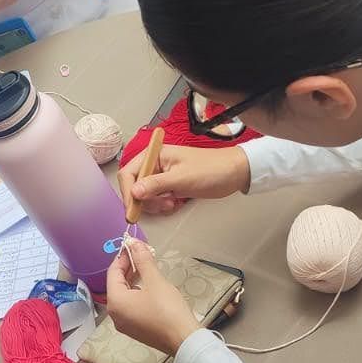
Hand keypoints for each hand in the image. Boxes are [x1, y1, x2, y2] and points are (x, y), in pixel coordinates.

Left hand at [105, 240, 200, 355]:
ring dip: (133, 280)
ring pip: (124, 296)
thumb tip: (134, 242)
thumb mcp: (155, 281)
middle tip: (142, 254)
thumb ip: (143, 260)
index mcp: (115, 302)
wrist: (184, 340)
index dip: (123, 257)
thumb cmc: (168, 309)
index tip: (134, 245)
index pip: (113, 272)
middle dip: (129, 268)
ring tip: (146, 268)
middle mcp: (115, 315)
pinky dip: (137, 294)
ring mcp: (125, 324)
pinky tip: (149, 287)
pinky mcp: (135, 330)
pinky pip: (131, 307)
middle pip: (117, 285)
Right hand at [118, 143, 250, 215]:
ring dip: (155, 205)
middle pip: (134, 186)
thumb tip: (134, 192)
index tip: (133, 207)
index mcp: (155, 155)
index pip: (128, 173)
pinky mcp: (169, 187)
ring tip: (172, 204)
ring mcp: (162, 176)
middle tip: (161, 206)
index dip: (128, 191)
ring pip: (144, 196)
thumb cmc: (211, 169)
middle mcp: (155, 164)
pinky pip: (156, 200)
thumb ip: (156, 185)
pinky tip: (175, 204)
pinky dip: (162, 206)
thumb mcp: (182, 178)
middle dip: (145, 200)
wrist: (233, 173)